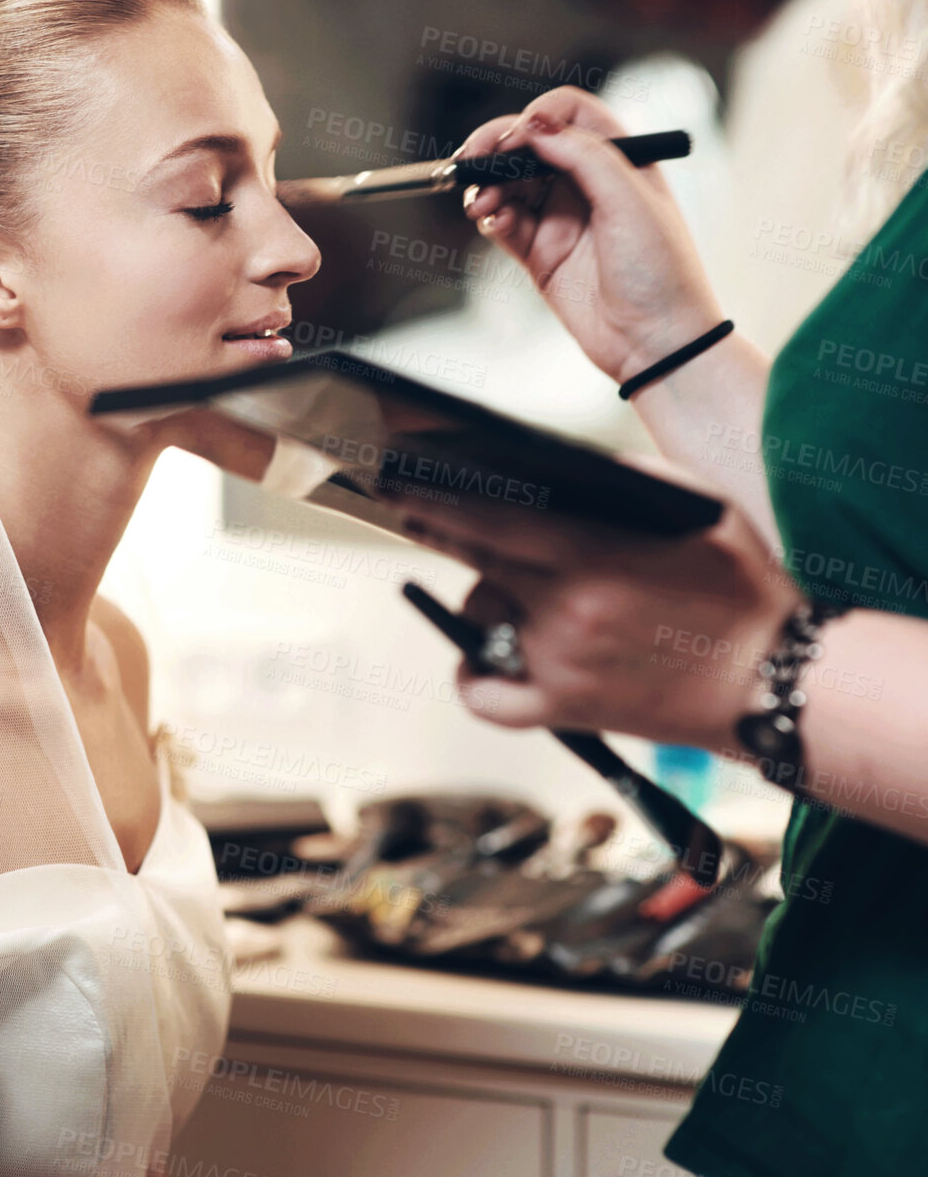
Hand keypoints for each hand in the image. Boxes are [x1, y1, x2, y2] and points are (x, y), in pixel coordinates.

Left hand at [394, 461, 803, 748]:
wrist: (776, 682)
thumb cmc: (741, 590)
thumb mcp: (701, 510)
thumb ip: (629, 480)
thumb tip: (564, 465)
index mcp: (596, 555)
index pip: (486, 520)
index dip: (433, 502)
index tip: (399, 487)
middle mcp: (568, 609)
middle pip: (473, 564)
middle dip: (439, 533)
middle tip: (415, 513)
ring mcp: (561, 664)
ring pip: (480, 620)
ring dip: (484, 600)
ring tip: (519, 592)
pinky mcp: (564, 710)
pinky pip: (488, 698)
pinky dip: (474, 677)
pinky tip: (478, 658)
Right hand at [458, 87, 724, 385]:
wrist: (655, 343)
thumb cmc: (662, 272)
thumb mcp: (630, 200)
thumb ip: (584, 155)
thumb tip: (535, 126)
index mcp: (619, 159)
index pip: (569, 114)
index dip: (537, 117)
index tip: (515, 137)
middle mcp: (586, 183)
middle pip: (529, 146)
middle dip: (496, 149)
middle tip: (472, 161)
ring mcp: (560, 218)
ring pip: (509, 185)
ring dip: (487, 187)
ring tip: (481, 204)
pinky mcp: (540, 254)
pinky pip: (504, 223)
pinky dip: (491, 218)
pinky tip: (491, 223)